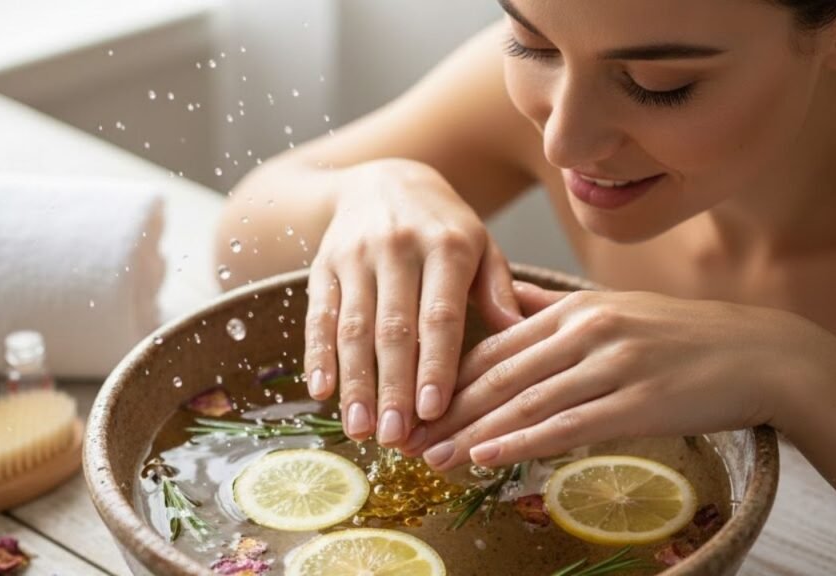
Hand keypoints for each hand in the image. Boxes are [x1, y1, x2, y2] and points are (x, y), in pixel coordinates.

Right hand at [303, 159, 521, 445]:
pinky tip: (321, 391)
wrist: (384, 179)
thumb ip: (498, 289)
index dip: (435, 365)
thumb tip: (518, 333)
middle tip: (395, 439)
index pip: (440, 315)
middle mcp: (397, 248)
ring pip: (353, 327)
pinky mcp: (323, 265)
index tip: (434, 412)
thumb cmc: (443, 226)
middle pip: (392, 328)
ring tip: (360, 430)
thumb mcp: (481, 245)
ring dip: (355, 383)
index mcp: (446, 246)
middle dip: (392, 388)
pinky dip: (317, 355)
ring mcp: (355, 256)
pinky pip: (319, 314)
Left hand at [402, 282, 808, 470]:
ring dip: (473, 433)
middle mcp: (586, 331)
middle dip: (447, 409)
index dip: (447, 376)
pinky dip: (522, 442)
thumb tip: (500, 301)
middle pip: (499, 375)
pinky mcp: (639, 402)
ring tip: (433, 456)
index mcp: (572, 309)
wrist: (757, 352)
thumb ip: (549, 310)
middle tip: (406, 436)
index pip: (493, 345)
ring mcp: (613, 365)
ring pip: (526, 402)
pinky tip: (488, 457)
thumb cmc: (677, 335)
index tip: (413, 402)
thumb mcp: (609, 308)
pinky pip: (568, 426)